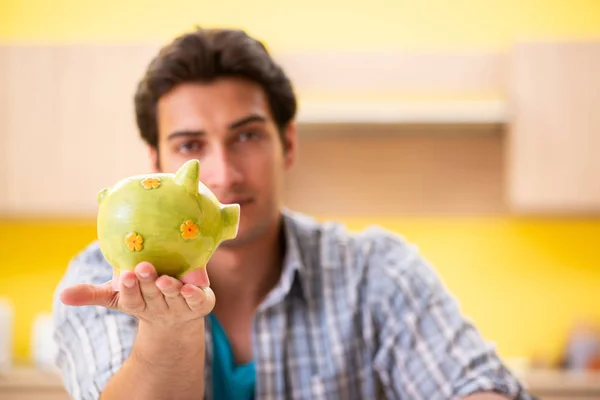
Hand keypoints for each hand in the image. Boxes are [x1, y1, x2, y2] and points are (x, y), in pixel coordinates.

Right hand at [59, 262, 214, 326]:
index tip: (125, 275)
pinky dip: (194, 295)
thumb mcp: (117, 295)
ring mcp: (180, 307)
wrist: (178, 317)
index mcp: (137, 304)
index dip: (129, 288)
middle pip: (152, 295)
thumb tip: (62, 296)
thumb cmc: (143, 297)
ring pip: (174, 297)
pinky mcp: (200, 304)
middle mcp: (158, 306)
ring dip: (169, 289)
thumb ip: (92, 294)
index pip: (131, 299)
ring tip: (164, 279)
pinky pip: (198, 301)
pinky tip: (190, 287)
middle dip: (147, 283)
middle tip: (142, 268)